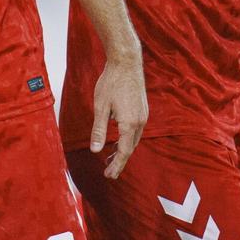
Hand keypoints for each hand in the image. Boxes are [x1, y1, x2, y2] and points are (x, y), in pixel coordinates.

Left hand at [90, 53, 147, 178]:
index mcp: (129, 124)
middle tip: (108, 172)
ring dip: (124, 150)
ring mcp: (143, 116)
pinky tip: (119, 139)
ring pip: (134, 140)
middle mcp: (140, 122)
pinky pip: (136, 131)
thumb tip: (96, 150)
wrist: (127, 63)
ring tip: (111, 158)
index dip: (116, 165)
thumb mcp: (100, 107)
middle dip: (119, 160)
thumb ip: (99, 130)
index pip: (124, 152)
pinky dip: (127, 139)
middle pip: (130, 148)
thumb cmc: (111, 82)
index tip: (109, 176)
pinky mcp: (143, 110)